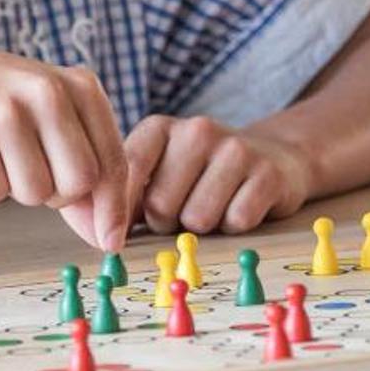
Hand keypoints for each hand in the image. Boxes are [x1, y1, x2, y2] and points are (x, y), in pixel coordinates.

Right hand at [0, 51, 130, 249]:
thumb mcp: (52, 118)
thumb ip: (83, 170)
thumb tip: (105, 237)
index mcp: (81, 86)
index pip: (112, 161)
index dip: (113, 208)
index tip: (110, 241)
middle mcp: (48, 92)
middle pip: (79, 183)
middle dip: (59, 195)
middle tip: (34, 171)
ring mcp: (7, 110)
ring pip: (37, 194)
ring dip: (19, 189)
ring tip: (2, 154)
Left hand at [124, 115, 316, 235]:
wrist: (274, 156)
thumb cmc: (201, 175)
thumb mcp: (159, 173)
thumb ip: (124, 197)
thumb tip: (95, 232)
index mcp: (159, 128)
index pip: (125, 173)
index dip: (115, 214)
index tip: (112, 242)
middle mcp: (196, 129)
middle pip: (160, 206)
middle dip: (167, 223)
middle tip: (183, 210)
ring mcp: (235, 148)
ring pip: (197, 219)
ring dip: (202, 227)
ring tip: (213, 206)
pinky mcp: (267, 173)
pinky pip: (236, 222)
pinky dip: (234, 227)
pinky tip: (239, 206)